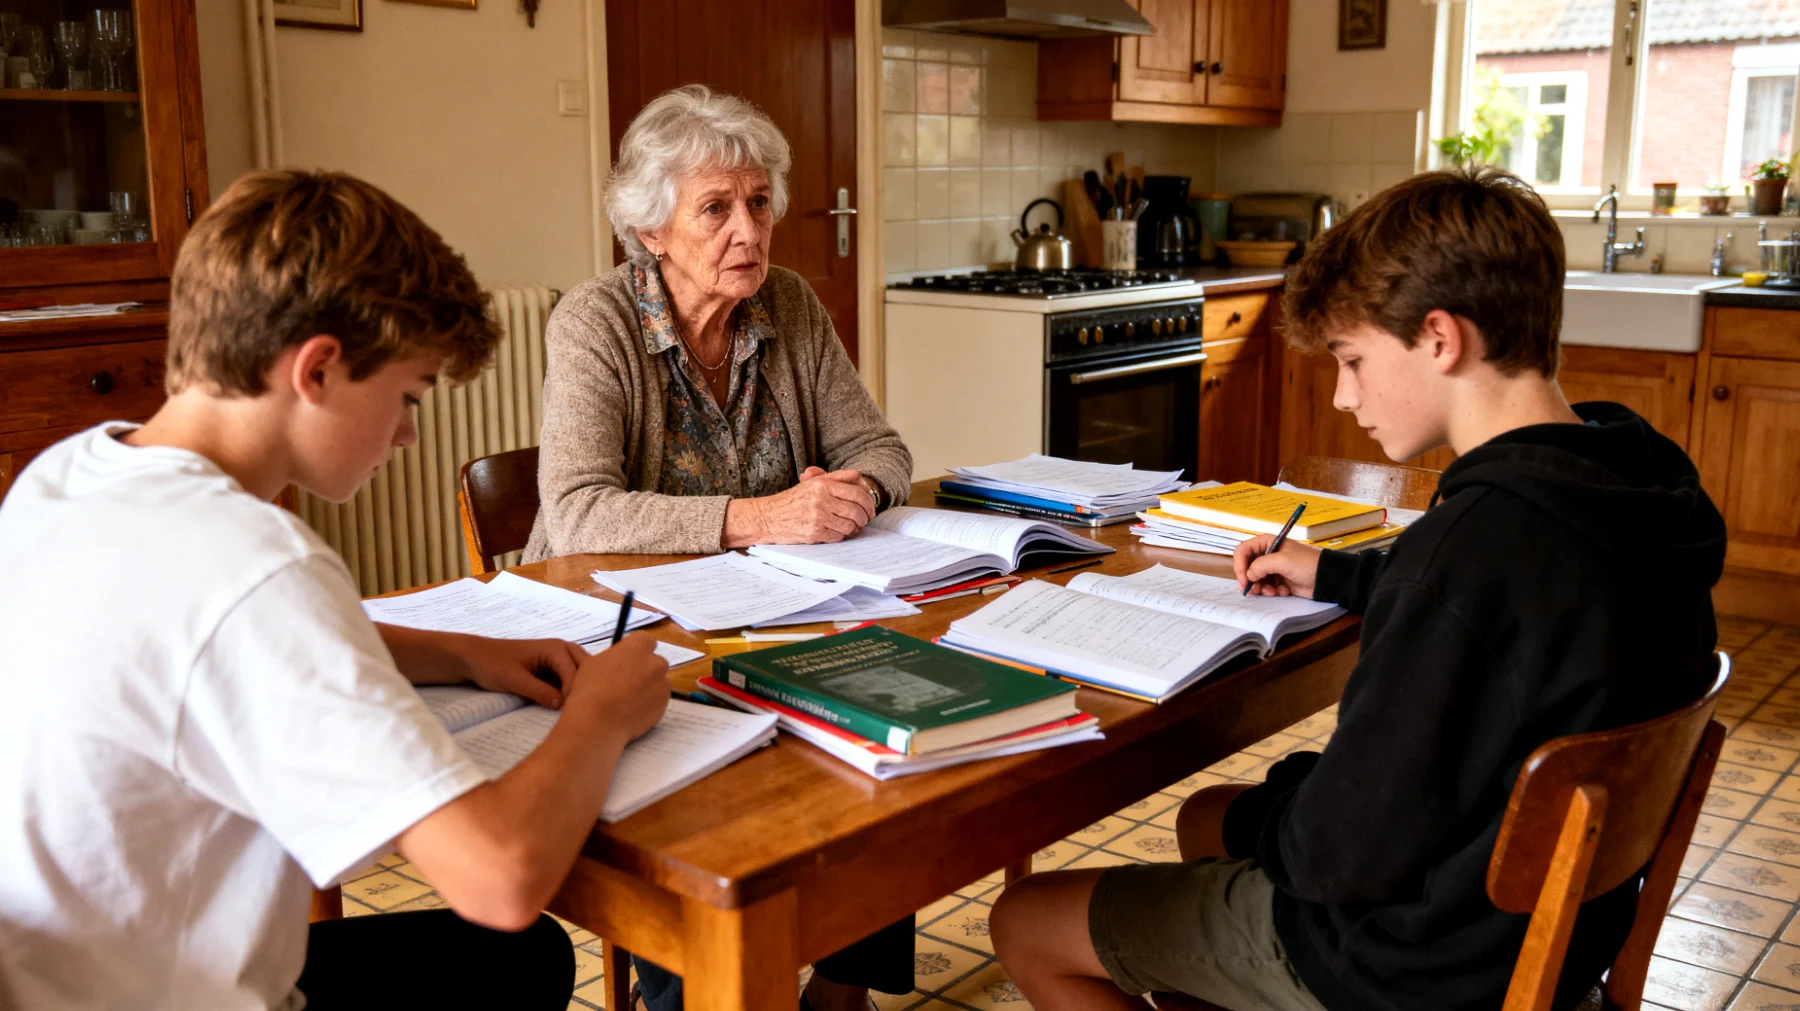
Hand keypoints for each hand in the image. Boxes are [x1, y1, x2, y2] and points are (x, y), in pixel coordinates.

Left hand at [454, 634, 587, 708]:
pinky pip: (568, 679)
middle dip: (586, 687)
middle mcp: (562, 650)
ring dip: (580, 688)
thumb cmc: (492, 664)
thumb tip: (562, 705)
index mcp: (555, 648)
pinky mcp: (552, 668)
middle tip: (580, 710)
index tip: (573, 714)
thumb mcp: (515, 680)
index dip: (575, 693)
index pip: (575, 672)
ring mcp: (558, 659)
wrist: (474, 658)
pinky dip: (570, 690)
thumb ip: (539, 691)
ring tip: (576, 708)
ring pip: (580, 674)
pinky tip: (568, 706)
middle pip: (586, 669)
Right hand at [564, 632, 669, 740]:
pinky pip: (658, 701)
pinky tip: (632, 711)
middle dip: (644, 670)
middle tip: (626, 682)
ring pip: (658, 683)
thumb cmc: (591, 687)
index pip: (645, 642)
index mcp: (640, 645)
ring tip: (628, 700)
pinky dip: (649, 704)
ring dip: (648, 687)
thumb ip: (613, 656)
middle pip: (654, 663)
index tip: (625, 662)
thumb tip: (618, 661)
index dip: (635, 652)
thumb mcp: (593, 662)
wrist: (597, 721)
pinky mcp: (664, 705)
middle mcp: (657, 662)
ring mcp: (663, 685)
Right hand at [724, 468, 875, 545]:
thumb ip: (835, 478)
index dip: (869, 502)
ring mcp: (818, 517)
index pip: (857, 492)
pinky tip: (837, 533)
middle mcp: (822, 499)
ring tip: (851, 527)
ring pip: (850, 525)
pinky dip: (841, 536)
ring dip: (854, 528)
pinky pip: (838, 536)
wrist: (767, 517)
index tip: (870, 510)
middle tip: (864, 521)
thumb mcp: (811, 484)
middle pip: (857, 510)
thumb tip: (858, 476)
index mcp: (822, 484)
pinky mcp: (815, 533)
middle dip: (864, 517)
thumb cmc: (790, 501)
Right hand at [1233, 535, 1322, 597]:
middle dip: (1250, 580)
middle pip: (1247, 567)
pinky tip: (1283, 592)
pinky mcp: (1279, 581)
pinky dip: (1271, 592)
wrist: (1327, 578)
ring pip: (1255, 580)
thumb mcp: (1282, 561)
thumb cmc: (1307, 564)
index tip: (1244, 579)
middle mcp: (1268, 554)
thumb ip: (1260, 565)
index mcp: (1267, 543)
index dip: (1240, 565)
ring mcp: (1273, 568)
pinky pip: (1266, 587)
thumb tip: (1248, 575)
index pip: (1243, 550)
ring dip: (1261, 588)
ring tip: (1273, 592)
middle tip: (1253, 591)